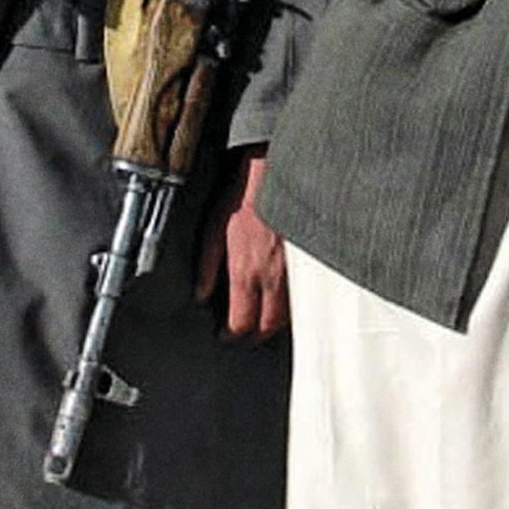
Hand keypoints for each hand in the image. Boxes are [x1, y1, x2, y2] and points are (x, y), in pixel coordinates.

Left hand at [195, 150, 288, 340]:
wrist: (272, 172)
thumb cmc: (242, 197)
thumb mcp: (213, 231)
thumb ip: (207, 267)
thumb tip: (201, 294)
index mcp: (246, 272)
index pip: (242, 322)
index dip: (231, 334)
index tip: (225, 334)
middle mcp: (273, 276)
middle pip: (269, 325)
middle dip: (255, 335)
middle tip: (245, 335)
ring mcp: (294, 270)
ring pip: (290, 313)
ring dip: (275, 322)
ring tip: (263, 321)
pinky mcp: (307, 260)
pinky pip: (302, 293)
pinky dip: (293, 304)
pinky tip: (284, 300)